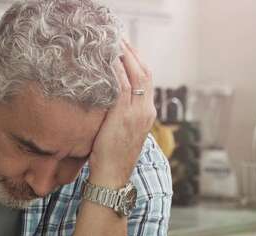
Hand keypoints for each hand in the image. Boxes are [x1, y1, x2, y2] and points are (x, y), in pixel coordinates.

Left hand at [88, 40, 155, 187]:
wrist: (113, 177)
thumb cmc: (113, 158)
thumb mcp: (122, 132)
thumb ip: (122, 114)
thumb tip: (109, 99)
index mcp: (148, 114)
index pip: (147, 80)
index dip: (138, 61)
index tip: (126, 49)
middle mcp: (146, 111)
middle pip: (145, 72)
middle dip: (132, 53)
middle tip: (119, 39)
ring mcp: (137, 113)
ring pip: (136, 75)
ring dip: (124, 56)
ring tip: (113, 44)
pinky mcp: (124, 116)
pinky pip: (122, 86)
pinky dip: (116, 70)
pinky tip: (107, 61)